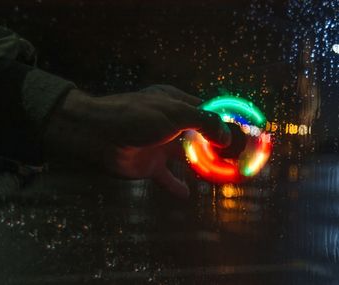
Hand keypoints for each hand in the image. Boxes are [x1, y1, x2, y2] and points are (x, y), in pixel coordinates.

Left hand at [44, 85, 231, 197]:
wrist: (97, 134)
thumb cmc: (136, 116)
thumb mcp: (175, 114)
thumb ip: (203, 123)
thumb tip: (227, 137)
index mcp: (175, 102)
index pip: (205, 109)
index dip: (222, 120)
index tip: (240, 130)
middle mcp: (169, 123)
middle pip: (198, 134)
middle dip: (215, 144)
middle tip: (234, 156)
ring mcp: (159, 144)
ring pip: (185, 157)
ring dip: (200, 165)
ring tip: (219, 175)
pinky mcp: (149, 165)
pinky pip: (167, 177)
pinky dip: (176, 185)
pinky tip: (186, 194)